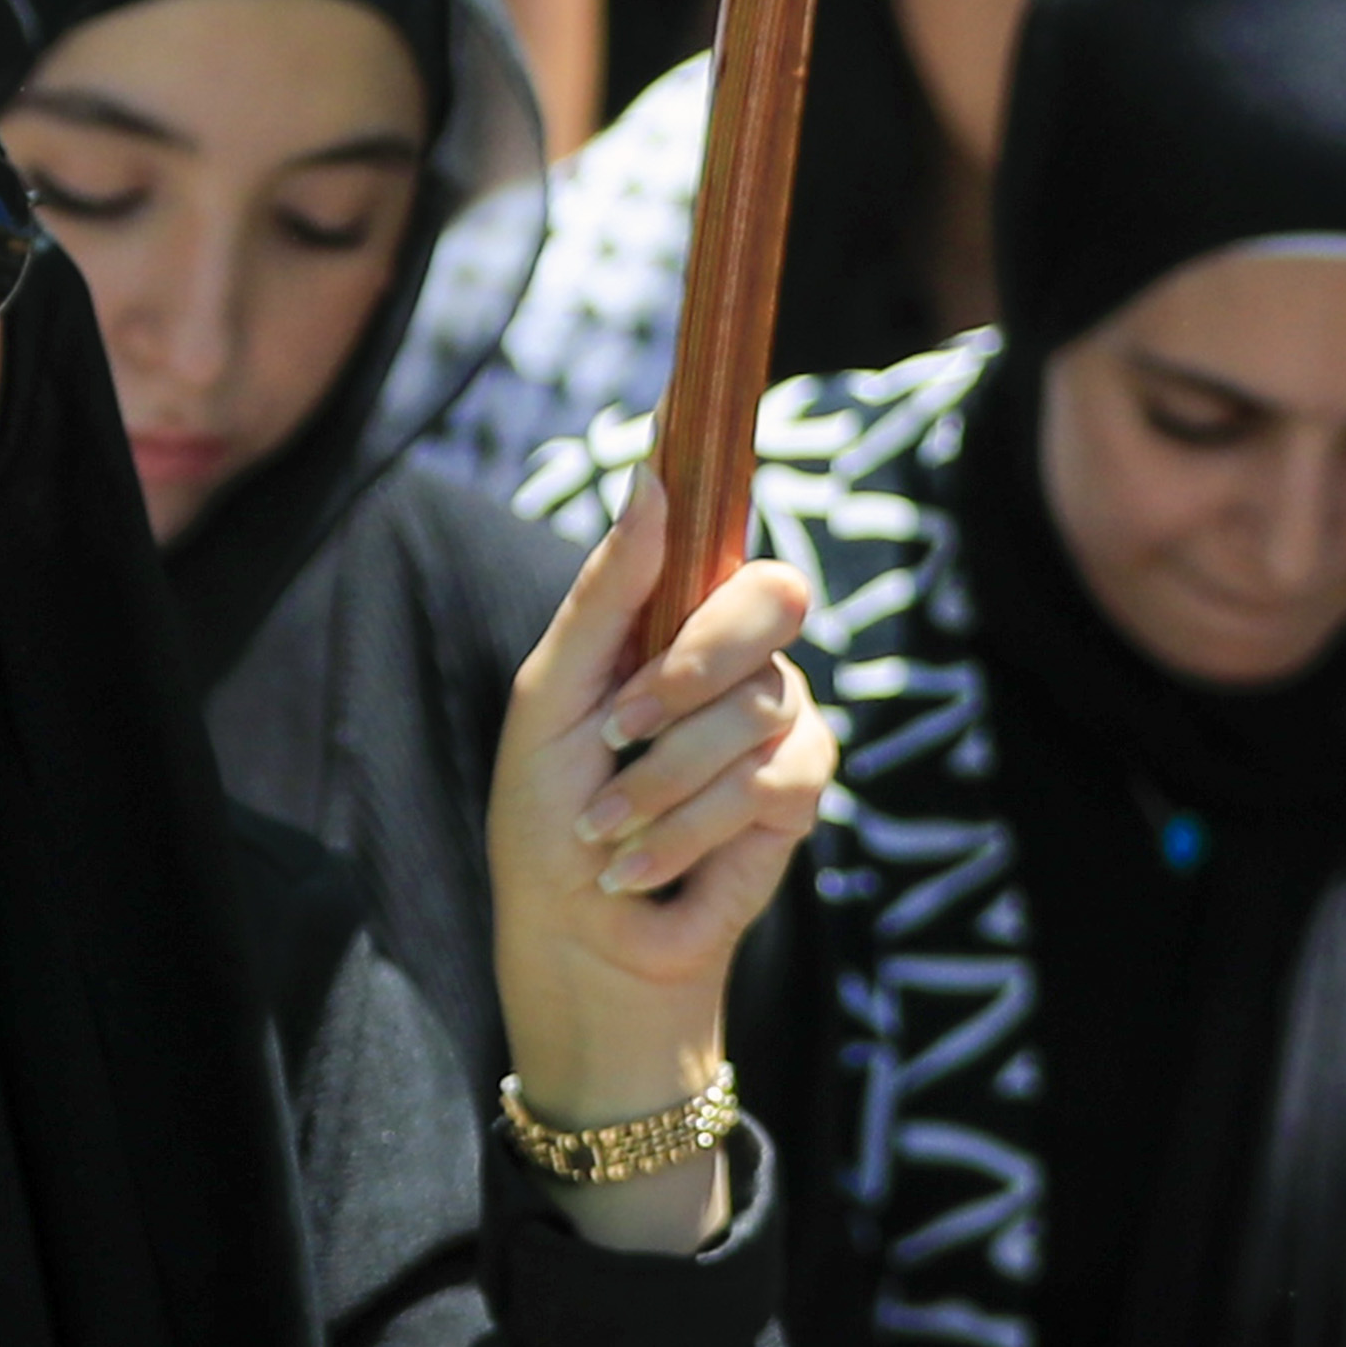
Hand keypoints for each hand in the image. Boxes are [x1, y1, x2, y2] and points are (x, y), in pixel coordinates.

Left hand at [488, 519, 818, 1250]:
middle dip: (688, 666)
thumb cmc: (545, 812)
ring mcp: (779, 720)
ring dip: (660, 781)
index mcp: (673, 619)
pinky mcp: (800, 794)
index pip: (721, 535)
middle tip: (616, 726)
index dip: (717, 479)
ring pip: (757, 707)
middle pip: (774, 597)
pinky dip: (693, 827)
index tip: (682, 414)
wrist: (574, 931)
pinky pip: (773, 779)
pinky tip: (644, 863)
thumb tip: (653, 479)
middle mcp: (738, 658)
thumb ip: (609, 592)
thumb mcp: (552, 695)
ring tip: (608, 828)